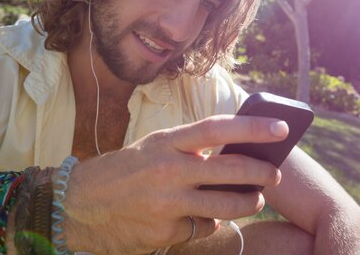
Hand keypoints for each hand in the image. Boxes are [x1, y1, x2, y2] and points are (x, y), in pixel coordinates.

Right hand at [62, 115, 288, 254]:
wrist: (78, 206)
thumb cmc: (121, 171)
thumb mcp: (152, 147)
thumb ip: (187, 149)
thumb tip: (231, 153)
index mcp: (165, 142)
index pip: (217, 128)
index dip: (253, 128)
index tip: (280, 128)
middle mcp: (168, 170)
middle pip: (230, 170)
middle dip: (262, 172)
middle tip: (275, 174)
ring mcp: (167, 204)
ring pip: (225, 206)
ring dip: (248, 203)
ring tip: (256, 199)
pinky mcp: (165, 232)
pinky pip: (203, 228)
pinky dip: (211, 223)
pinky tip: (208, 219)